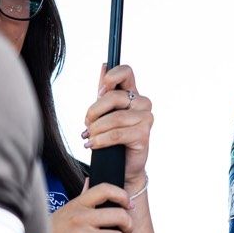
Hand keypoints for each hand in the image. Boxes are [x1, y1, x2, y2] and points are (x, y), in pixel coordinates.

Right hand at [41, 182, 134, 232]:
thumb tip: (90, 180)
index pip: (105, 189)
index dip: (123, 195)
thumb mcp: (62, 213)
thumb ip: (80, 200)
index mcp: (76, 205)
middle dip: (129, 226)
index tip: (128, 205)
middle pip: (120, 215)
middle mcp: (80, 218)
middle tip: (126, 232)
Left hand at [83, 64, 153, 189]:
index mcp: (133, 94)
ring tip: (89, 137)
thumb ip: (104, 91)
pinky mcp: (144, 134)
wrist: (122, 166)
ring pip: (114, 117)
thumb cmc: (113, 139)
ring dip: (95, 129)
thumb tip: (104, 65)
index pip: (126, 71)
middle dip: (94, 111)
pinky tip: (93, 144)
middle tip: (87, 124)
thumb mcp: (105, 112)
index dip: (111, 77)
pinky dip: (100, 140)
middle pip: (113, 96)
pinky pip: (116, 133)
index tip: (100, 91)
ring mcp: (146, 118)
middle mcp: (142, 103)